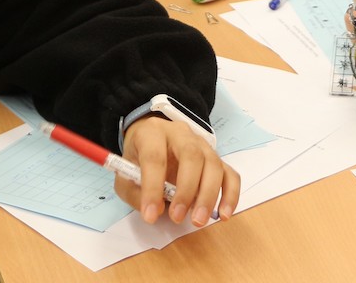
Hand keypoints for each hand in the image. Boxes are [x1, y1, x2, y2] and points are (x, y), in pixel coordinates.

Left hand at [120, 116, 238, 225]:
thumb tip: (156, 211)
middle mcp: (181, 134)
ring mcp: (202, 144)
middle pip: (191, 156)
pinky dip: (230, 195)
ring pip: (213, 164)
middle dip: (186, 190)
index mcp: (152, 133)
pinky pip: (230, 174)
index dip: (152, 187)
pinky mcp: (216, 158)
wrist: (154, 137)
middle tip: (178, 217)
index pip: (155, 157)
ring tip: (198, 220)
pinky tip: (224, 215)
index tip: (150, 215)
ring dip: (208, 195)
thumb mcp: (125, 174)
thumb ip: (136, 192)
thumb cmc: (139, 157)